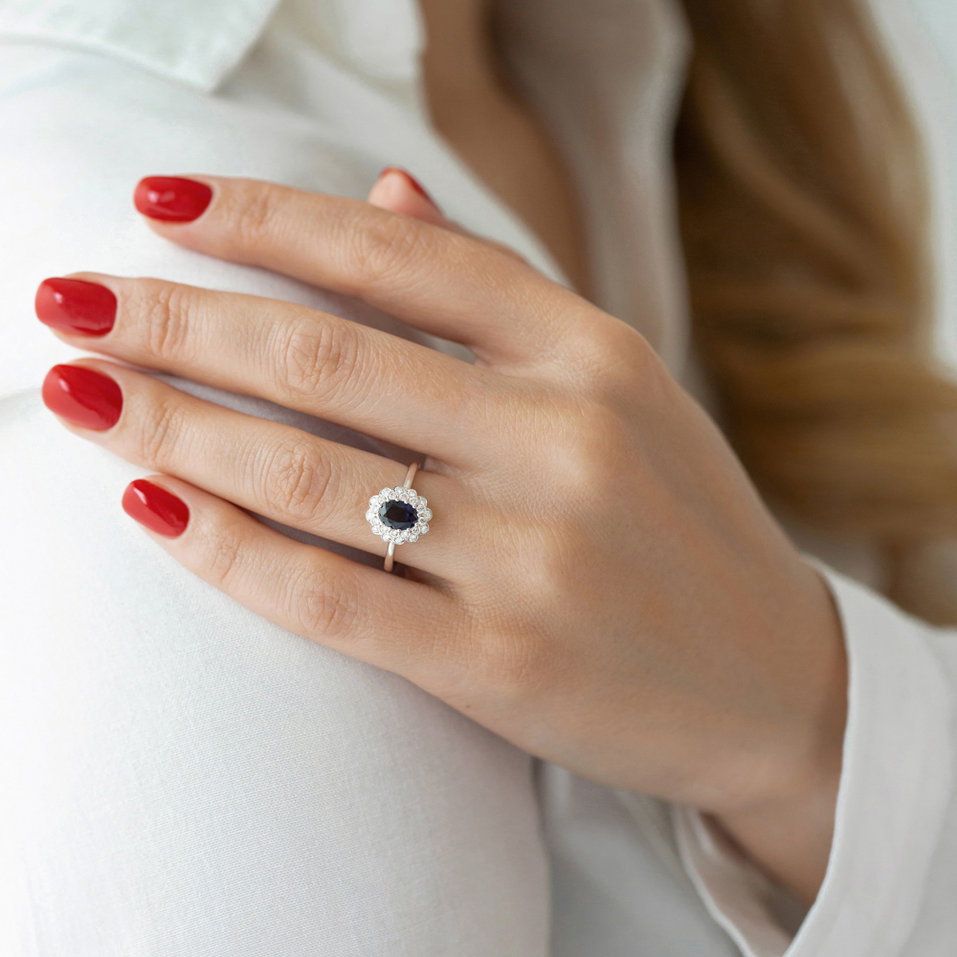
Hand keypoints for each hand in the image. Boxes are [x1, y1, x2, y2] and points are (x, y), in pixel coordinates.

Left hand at [36, 171, 846, 890]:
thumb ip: (496, 294)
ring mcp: (533, 554)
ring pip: (310, 472)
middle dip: (176, 318)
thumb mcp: (619, 385)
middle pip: (327, 354)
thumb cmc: (677, 520)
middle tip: (67, 296)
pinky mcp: (502, 663)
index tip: (159, 205)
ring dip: (171, 425)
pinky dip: (227, 550)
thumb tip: (382, 199)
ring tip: (76, 390)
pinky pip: (332, 596)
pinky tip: (150, 508)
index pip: (396, 255)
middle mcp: (563, 437)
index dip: (263, 218)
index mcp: (591, 350)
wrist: (771, 676)